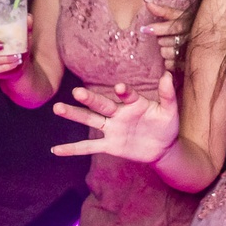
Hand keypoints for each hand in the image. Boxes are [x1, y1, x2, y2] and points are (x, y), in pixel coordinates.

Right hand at [50, 71, 179, 161]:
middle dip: (90, 99)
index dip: (124, 92)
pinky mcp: (110, 145)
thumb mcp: (169, 111)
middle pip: (101, 105)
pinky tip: (56, 150)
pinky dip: (73, 149)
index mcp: (134, 103)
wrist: (163, 148)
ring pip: (91, 120)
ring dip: (75, 114)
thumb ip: (167, 95)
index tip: (120, 88)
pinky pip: (89, 147)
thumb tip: (168, 75)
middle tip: (77, 92)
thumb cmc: (166, 125)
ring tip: (58, 108)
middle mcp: (119, 113)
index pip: (127, 95)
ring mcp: (112, 129)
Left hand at [138, 0, 188, 71]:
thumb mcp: (181, 15)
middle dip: (162, 40)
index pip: (173, 27)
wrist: (211, 40)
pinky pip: (171, 64)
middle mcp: (191, 37)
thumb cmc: (193, 25)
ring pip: (168, 53)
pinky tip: (172, 57)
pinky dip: (168, 62)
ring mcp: (191, 52)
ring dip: (165, 51)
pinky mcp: (189, 64)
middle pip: (167, 41)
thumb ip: (164, 11)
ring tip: (170, 47)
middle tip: (164, 39)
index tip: (145, 29)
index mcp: (189, 24)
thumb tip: (147, 3)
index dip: (158, 29)